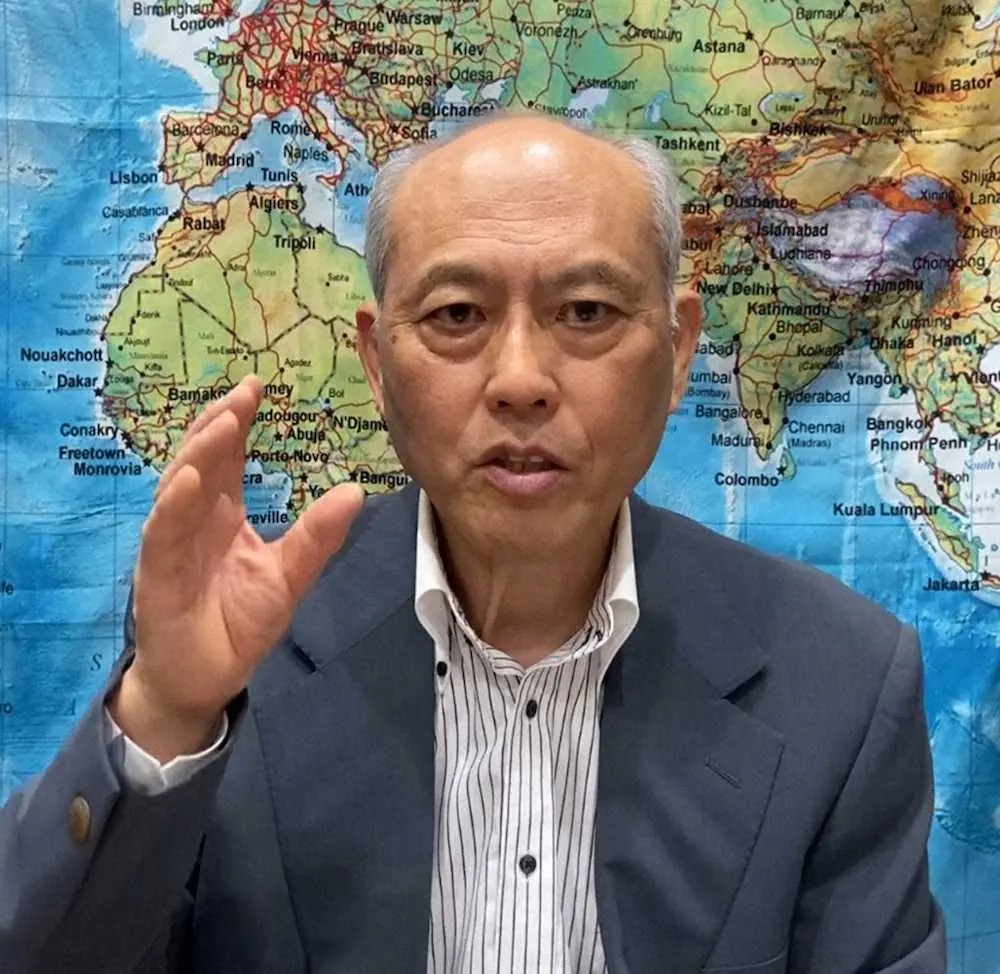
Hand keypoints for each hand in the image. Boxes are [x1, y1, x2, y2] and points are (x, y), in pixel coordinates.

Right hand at [110, 376, 363, 760]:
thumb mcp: (289, 575)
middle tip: (243, 392)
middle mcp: (194, 518)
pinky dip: (173, 505)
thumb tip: (355, 491)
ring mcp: (172, 542)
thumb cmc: (239, 623)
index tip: (257, 385)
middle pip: (202, 457)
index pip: (229, 456)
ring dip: (200, 452)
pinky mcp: (157, 572)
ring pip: (180, 485)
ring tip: (223, 421)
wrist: (207, 679)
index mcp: (223, 513)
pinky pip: (163, 532)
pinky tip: (188, 480)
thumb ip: (317, 536)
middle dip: (220, 422)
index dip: (238, 419)